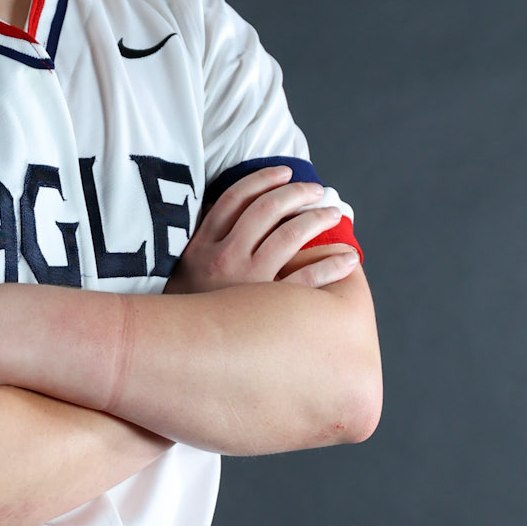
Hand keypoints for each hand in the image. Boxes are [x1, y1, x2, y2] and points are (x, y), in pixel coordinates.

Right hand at [165, 165, 358, 294]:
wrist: (179, 353)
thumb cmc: (186, 312)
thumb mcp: (183, 271)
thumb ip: (204, 243)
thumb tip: (231, 216)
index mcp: (202, 244)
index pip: (235, 198)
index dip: (262, 179)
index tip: (285, 172)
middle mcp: (224, 257)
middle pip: (266, 209)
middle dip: (296, 193)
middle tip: (317, 190)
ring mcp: (246, 281)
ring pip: (289, 235)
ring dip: (317, 219)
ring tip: (333, 215)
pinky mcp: (267, 307)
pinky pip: (308, 279)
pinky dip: (332, 265)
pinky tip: (347, 259)